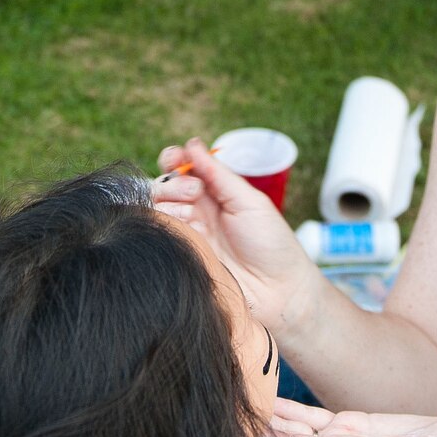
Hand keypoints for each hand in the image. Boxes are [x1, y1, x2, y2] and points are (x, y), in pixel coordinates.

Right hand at [152, 138, 319, 328]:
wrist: (278, 291)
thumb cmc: (272, 244)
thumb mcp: (250, 201)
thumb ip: (219, 174)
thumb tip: (193, 145)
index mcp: (216, 192)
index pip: (183, 168)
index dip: (173, 159)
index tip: (173, 157)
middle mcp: (198, 211)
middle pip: (164, 186)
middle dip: (172, 182)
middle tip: (195, 191)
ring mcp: (187, 233)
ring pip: (157, 208)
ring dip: (167, 201)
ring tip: (190, 212)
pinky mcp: (181, 255)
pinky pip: (159, 234)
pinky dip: (161, 224)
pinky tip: (179, 227)